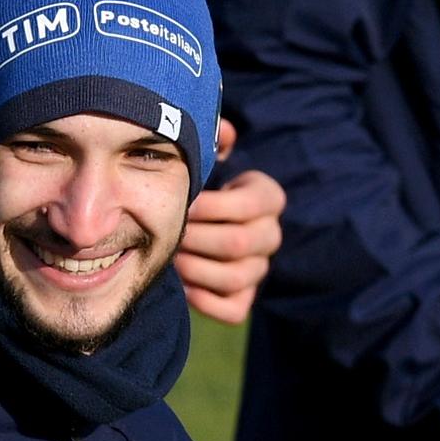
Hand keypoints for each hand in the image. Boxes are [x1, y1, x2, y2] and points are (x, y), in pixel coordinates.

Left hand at [176, 119, 281, 324]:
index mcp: (268, 198)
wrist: (199, 222)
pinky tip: (182, 287)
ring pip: (235, 277)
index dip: (211, 207)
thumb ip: (214, 138)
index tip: (183, 204)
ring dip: (196, 269)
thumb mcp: (208, 157)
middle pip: (238, 244)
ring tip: (171, 258)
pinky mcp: (244, 298)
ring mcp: (259, 269)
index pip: (248, 206)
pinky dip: (206, 301)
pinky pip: (234, 308)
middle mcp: (270, 235)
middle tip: (169, 233)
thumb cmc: (200, 183)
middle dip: (196, 239)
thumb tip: (224, 131)